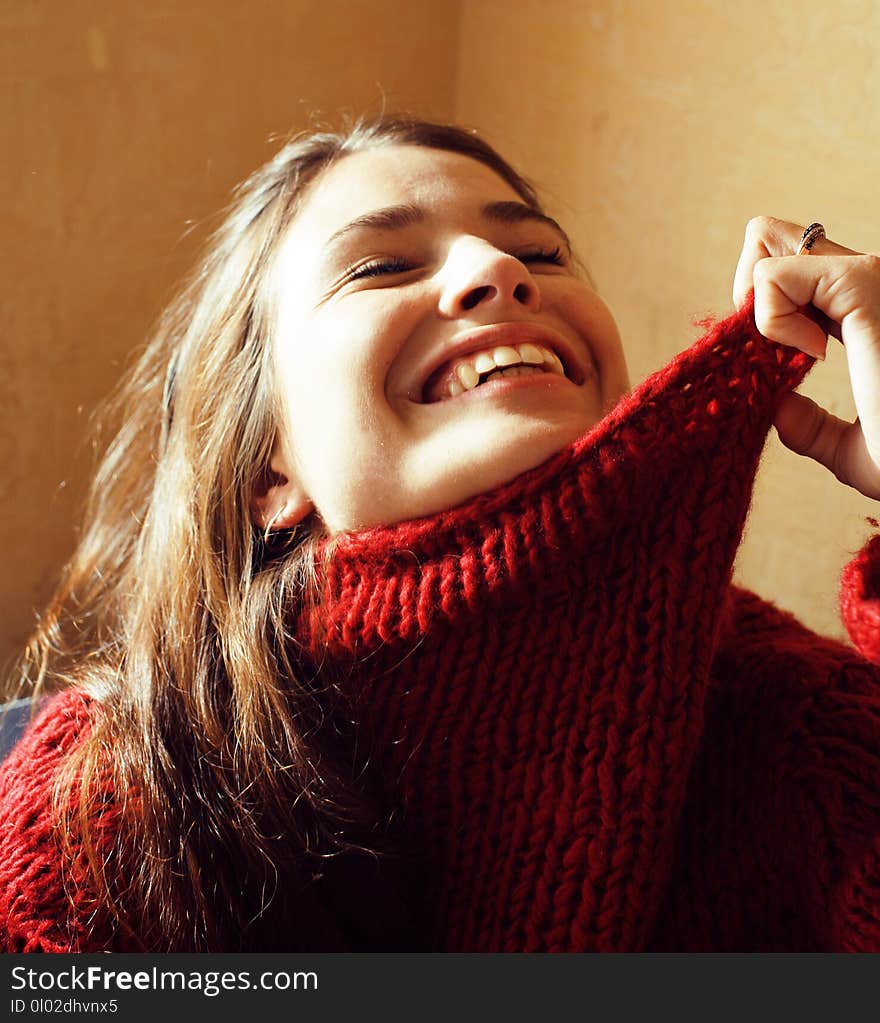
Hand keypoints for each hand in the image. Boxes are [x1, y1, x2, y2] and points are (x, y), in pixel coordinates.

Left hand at [733, 216, 879, 499]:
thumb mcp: (856, 453)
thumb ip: (814, 430)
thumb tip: (778, 408)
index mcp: (868, 316)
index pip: (790, 273)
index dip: (761, 312)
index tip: (779, 364)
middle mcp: (870, 286)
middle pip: (776, 239)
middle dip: (749, 294)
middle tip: (775, 352)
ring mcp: (870, 278)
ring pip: (768, 240)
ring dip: (757, 307)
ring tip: (798, 355)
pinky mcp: (866, 282)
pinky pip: (775, 274)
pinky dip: (769, 319)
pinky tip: (810, 354)